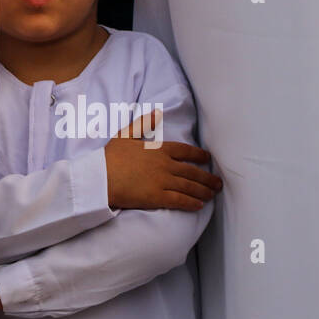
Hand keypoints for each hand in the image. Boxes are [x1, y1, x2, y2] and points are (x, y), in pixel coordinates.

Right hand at [103, 108, 221, 210]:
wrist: (100, 177)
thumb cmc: (110, 157)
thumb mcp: (125, 135)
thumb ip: (143, 125)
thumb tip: (156, 113)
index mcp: (159, 149)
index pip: (186, 151)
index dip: (200, 156)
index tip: (208, 159)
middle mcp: (165, 164)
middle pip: (192, 172)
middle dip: (207, 178)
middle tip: (217, 183)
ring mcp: (162, 181)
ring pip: (189, 187)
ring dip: (203, 192)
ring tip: (211, 195)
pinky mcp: (157, 197)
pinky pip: (180, 201)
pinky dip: (192, 203)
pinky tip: (199, 205)